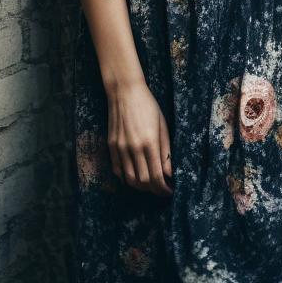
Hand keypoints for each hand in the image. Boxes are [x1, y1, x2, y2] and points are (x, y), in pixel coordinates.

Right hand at [106, 77, 173, 196]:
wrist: (124, 91)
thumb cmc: (148, 106)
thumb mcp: (162, 126)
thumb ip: (166, 152)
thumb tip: (170, 174)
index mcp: (149, 142)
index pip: (156, 176)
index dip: (163, 189)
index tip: (169, 191)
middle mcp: (133, 148)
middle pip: (143, 182)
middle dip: (154, 189)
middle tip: (161, 188)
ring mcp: (120, 148)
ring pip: (129, 179)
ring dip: (141, 186)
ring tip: (150, 183)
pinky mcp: (111, 146)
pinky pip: (117, 170)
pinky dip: (126, 178)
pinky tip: (135, 176)